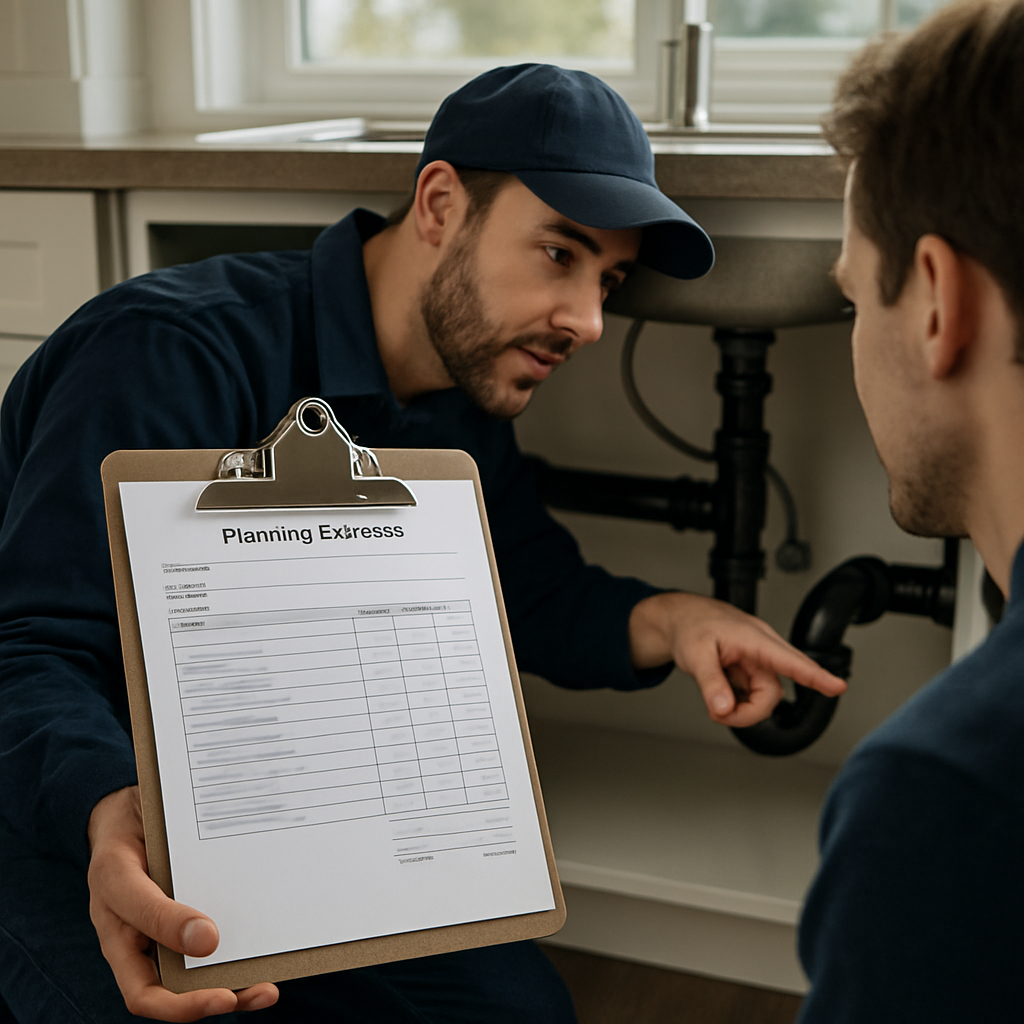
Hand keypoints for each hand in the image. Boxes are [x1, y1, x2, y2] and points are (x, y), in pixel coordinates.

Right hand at [87, 786, 278, 1020]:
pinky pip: (227, 923)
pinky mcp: (205, 900)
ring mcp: (182, 921)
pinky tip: (271, 933)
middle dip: (227, 994)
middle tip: (265, 993)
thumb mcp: (119, 874)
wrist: (129, 806)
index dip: (184, 1006)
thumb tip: (206, 942)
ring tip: (273, 980)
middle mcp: (155, 941)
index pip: (147, 994)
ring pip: (212, 961)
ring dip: (243, 973)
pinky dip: (248, 936)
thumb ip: (154, 911)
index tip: (225, 997)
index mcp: (124, 943)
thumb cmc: (117, 843)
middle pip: (188, 987)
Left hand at [628, 592, 846, 727]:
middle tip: (718, 715)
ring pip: (762, 698)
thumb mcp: (694, 654)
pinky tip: (720, 694)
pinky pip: (751, 697)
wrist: (682, 619)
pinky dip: (735, 704)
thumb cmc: (692, 626)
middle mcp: (761, 651)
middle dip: (749, 711)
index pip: (789, 660)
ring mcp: (756, 663)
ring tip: (714, 704)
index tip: (837, 686)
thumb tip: (724, 709)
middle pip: (772, 692)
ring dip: (740, 709)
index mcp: (754, 639)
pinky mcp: (749, 672)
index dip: (814, 676)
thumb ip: (710, 683)